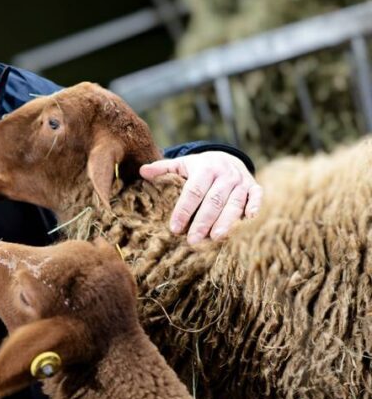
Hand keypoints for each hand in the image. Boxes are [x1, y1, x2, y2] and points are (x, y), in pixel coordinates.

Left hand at [139, 151, 262, 243]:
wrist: (227, 158)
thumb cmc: (198, 168)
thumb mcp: (180, 165)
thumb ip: (162, 169)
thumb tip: (142, 171)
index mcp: (205, 168)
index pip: (193, 191)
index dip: (184, 210)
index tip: (174, 228)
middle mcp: (225, 174)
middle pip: (213, 200)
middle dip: (203, 221)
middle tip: (192, 240)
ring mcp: (241, 181)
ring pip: (234, 203)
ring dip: (226, 221)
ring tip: (215, 238)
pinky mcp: (254, 187)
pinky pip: (256, 197)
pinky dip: (255, 207)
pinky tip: (249, 220)